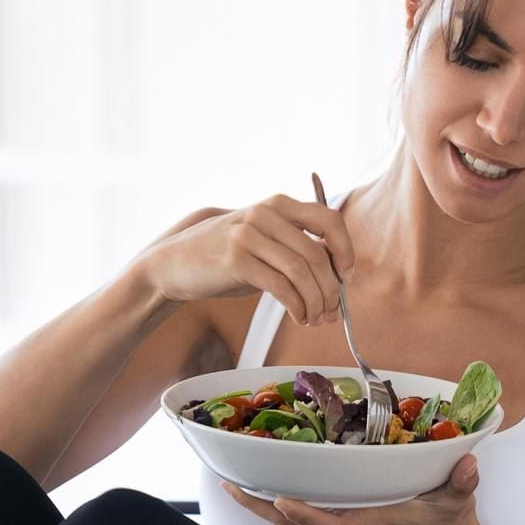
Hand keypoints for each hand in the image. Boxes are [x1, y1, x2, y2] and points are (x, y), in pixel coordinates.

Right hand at [139, 195, 355, 326]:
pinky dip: (297, 307)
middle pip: (317, 254)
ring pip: (302, 273)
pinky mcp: (236, 259)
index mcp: (279, 204)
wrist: (176, 263)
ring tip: (315, 319)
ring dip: (316, 302)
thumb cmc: (227, 256)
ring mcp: (250, 235)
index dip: (345, 250)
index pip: (329, 219)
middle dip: (331, 290)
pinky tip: (299, 316)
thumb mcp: (264, 240)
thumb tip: (338, 275)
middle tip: (333, 313)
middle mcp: (266, 214)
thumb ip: (296, 247)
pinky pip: (281, 287)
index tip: (347, 276)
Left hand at [219, 454, 494, 524]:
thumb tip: (467, 465)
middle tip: (231, 485)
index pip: (334, 524)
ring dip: (263, 507)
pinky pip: (304, 521)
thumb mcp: (459, 500)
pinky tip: (265, 490)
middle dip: (261, 507)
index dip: (306, 514)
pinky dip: (281, 507)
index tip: (279, 498)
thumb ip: (462, 482)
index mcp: (375, 524)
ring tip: (235, 485)